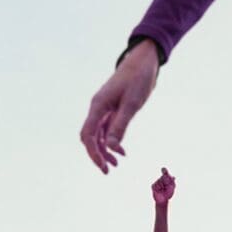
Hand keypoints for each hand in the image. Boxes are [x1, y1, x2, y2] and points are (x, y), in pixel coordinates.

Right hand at [80, 39, 159, 172]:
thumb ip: (120, 126)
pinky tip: (122, 151)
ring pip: (98, 135)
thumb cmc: (138, 79)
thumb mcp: (131, 104)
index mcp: (98, 106)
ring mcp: (104, 108)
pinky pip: (107, 129)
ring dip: (105, 150)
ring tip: (117, 164)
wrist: (143, 61)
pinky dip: (112, 141)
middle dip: (97, 154)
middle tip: (108, 170)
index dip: (93, 152)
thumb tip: (110, 147)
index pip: (88, 134)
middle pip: (90, 137)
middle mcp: (97, 108)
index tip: (103, 166)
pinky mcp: (112, 109)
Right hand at [151, 167, 175, 204]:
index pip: (165, 171)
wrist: (163, 199)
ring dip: (162, 187)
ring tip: (163, 190)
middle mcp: (161, 179)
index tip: (163, 169)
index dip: (164, 170)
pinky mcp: (153, 186)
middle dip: (166, 182)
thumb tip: (174, 177)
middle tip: (166, 187)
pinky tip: (159, 191)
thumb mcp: (172, 187)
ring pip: (159, 181)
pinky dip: (158, 189)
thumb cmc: (168, 193)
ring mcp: (156, 182)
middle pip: (163, 177)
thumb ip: (172, 182)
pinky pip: (156, 185)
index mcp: (166, 177)